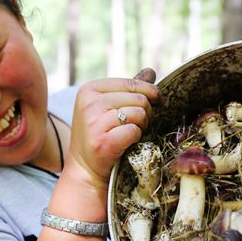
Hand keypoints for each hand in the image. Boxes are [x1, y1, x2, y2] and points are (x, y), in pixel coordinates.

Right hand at [68, 68, 159, 190]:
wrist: (85, 169)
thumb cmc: (100, 135)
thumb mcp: (108, 107)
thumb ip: (128, 89)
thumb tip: (151, 71)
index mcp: (90, 89)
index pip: (132, 83)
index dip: (150, 93)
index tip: (156, 103)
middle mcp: (89, 103)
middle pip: (139, 99)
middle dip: (147, 113)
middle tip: (140, 125)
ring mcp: (94, 122)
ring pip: (139, 114)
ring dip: (142, 126)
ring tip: (130, 133)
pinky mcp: (103, 142)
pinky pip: (135, 131)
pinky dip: (136, 138)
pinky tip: (126, 143)